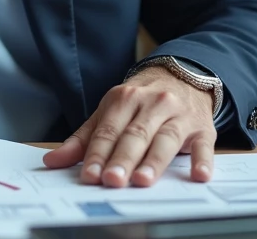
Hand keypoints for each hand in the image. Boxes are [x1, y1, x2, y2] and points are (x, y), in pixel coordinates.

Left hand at [42, 67, 216, 187]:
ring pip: (165, 139)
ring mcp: (179, 115)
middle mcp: (151, 104)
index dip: (97, 154)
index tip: (89, 175)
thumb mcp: (109, 112)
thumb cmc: (140, 102)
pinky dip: (202, 160)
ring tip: (143, 180)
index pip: (107, 130)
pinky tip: (198, 175)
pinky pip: (204, 145)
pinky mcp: (203, 128)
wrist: (183, 77)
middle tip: (112, 180)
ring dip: (154, 161)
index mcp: (123, 99)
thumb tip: (52, 161)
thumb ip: (83, 139)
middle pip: (135, 135)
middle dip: (122, 159)